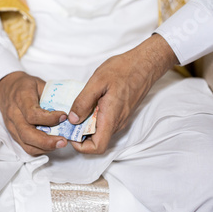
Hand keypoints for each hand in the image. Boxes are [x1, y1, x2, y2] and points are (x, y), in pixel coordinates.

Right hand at [0, 71, 67, 155]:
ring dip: (45, 147)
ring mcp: (12, 125)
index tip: (64, 116)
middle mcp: (14, 113)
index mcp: (21, 98)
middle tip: (63, 141)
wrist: (5, 89)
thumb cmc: (24, 86)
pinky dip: (40, 148)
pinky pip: (26, 146)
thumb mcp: (39, 83)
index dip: (50, 119)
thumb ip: (52, 96)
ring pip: (26, 143)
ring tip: (60, 143)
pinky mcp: (13, 133)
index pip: (32, 114)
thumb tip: (71, 109)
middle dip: (47, 141)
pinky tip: (51, 144)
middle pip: (27, 134)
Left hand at [68, 34, 177, 153]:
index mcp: (110, 118)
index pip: (97, 147)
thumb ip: (83, 102)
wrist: (144, 63)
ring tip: (76, 109)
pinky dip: (92, 118)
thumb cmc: (123, 69)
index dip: (80, 146)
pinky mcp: (120, 114)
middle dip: (79, 135)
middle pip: (96, 141)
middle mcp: (116, 123)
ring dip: (85, 125)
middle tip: (67, 118)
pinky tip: (87, 104)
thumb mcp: (97, 82)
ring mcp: (119, 119)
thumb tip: (72, 119)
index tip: (69, 132)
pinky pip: (104, 123)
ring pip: (99, 132)